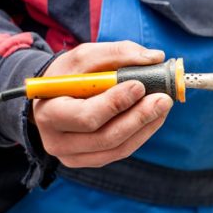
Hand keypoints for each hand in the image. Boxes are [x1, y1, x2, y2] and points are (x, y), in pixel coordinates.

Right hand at [32, 41, 173, 167]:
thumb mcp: (84, 57)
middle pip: (105, 137)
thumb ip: (117, 53)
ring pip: (118, 148)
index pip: (85, 117)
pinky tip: (155, 116)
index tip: (139, 85)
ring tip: (164, 104)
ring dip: (146, 126)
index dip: (114, 104)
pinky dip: (142, 133)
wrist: (54, 97)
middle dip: (139, 117)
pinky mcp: (91, 160)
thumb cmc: (70, 75)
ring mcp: (74, 156)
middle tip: (163, 98)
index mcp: (48, 114)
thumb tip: (154, 57)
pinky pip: (122, 151)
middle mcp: (58, 142)